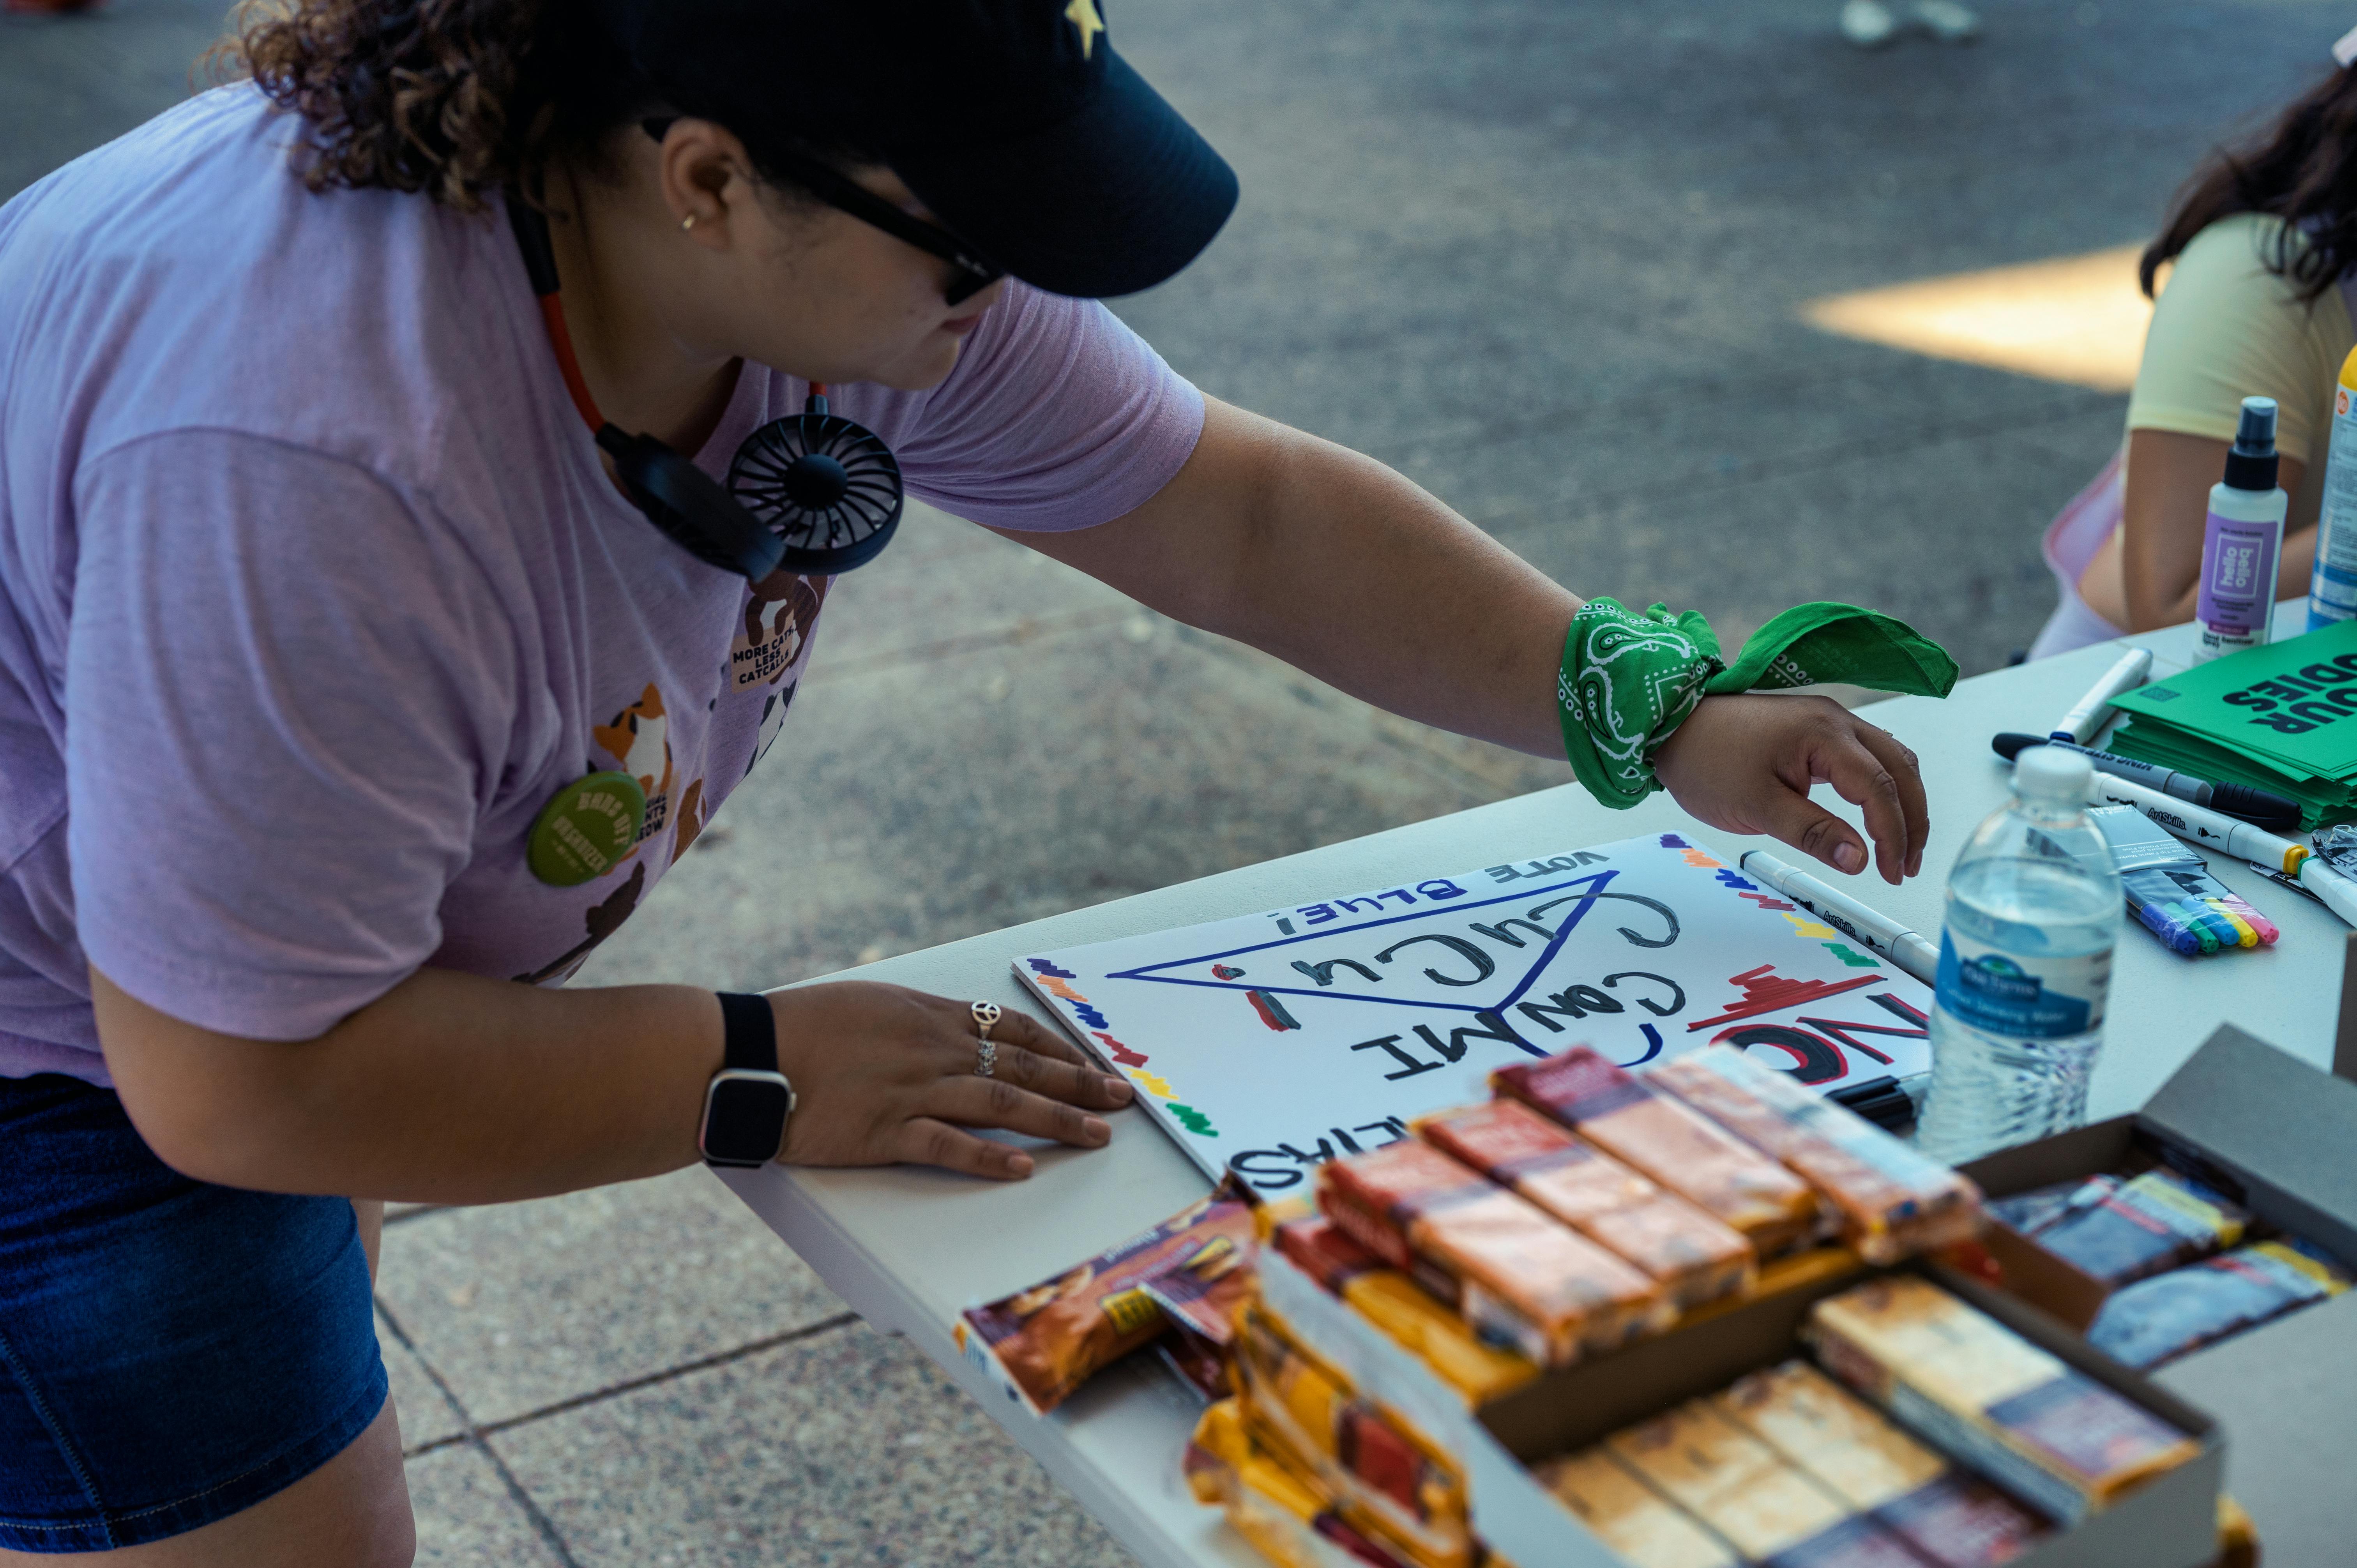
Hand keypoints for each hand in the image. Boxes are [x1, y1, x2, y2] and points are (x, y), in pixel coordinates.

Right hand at [767, 982, 1134, 1179]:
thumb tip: (946, 1028)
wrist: (747, 1051)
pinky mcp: (885, 1132)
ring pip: (1001, 1104)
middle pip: (1021, 1066)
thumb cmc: (799, 1026)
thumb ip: (912, 1019)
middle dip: (1078, 1082)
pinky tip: (1022, 1169)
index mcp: (927, 1015)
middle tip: (1122, 1098)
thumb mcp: (867, 1004)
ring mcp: (911, 1091)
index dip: (1058, 1047)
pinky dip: (988, 1158)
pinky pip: (947, 1146)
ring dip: (1055, 1119)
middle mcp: (931, 1050)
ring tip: (1097, 1135)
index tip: (1092, 1061)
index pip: (1011, 1030)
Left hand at [1650, 693, 1927, 883]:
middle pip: (1899, 769)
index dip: (1893, 834)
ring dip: (1903, 801)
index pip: (1879, 788)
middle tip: (1906, 865)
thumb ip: (1812, 832)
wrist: (1670, 726)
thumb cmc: (1705, 760)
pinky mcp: (1817, 729)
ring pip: (1890, 759)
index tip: (1890, 871)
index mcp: (1824, 734)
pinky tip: (1878, 814)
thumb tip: (1860, 860)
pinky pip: (1868, 755)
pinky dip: (1883, 785)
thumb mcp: (1757, 806)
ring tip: (1900, 847)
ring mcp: (1828, 720)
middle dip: (1912, 819)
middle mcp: (1836, 720)